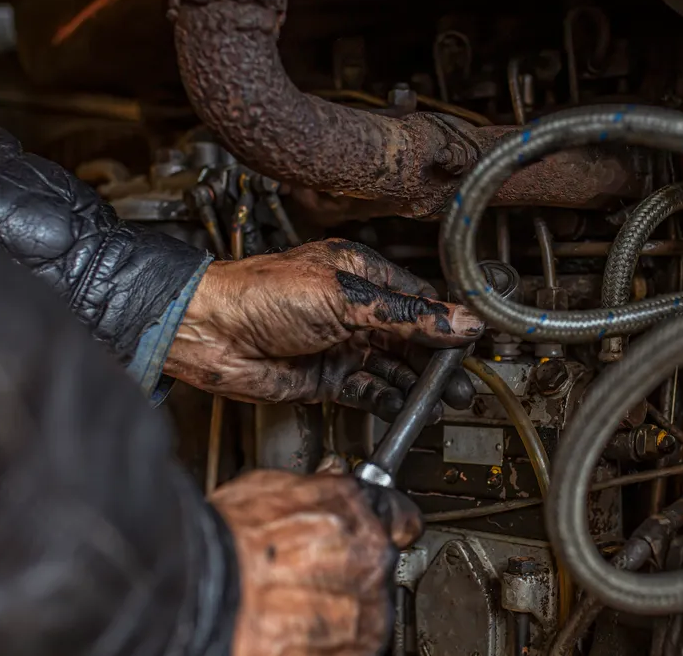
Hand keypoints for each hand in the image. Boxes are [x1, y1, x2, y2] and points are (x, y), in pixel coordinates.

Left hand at [164, 239, 482, 418]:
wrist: (208, 332)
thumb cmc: (260, 294)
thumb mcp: (344, 298)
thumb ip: (405, 315)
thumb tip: (457, 320)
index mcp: (360, 274)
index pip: (418, 298)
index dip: (447, 320)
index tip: (474, 340)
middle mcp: (353, 309)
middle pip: (410, 336)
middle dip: (438, 359)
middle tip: (463, 381)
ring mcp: (339, 344)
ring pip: (392, 366)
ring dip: (417, 384)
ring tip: (444, 400)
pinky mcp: (325, 377)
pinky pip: (368, 390)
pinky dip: (389, 399)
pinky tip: (407, 407)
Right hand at [210, 470, 421, 655]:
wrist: (203, 595)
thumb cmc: (224, 544)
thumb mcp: (267, 490)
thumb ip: (314, 492)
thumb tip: (325, 485)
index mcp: (354, 509)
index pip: (400, 516)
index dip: (386, 525)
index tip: (379, 531)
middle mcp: (370, 558)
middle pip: (378, 567)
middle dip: (349, 572)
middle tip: (305, 576)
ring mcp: (366, 610)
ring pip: (369, 612)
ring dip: (340, 613)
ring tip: (292, 609)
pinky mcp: (355, 652)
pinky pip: (354, 646)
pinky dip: (331, 645)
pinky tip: (294, 633)